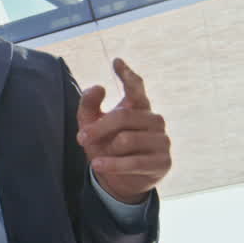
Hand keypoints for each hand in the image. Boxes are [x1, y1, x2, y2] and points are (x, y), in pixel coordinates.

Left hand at [76, 59, 170, 204]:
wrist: (121, 181)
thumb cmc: (107, 147)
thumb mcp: (91, 126)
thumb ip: (89, 105)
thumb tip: (98, 87)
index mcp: (138, 107)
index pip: (136, 87)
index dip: (127, 74)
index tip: (116, 61)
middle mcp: (154, 120)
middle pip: (123, 116)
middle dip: (98, 128)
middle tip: (81, 138)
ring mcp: (161, 140)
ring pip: (127, 140)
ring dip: (107, 150)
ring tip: (97, 158)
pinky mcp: (162, 162)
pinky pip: (134, 162)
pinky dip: (113, 165)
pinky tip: (98, 165)